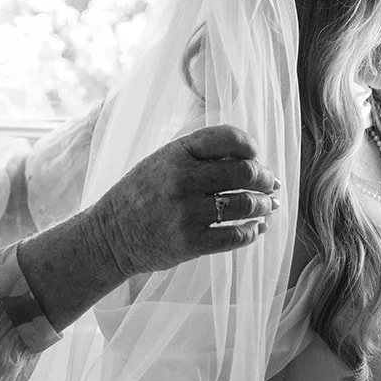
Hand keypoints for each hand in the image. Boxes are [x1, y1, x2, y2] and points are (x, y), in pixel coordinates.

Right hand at [90, 124, 280, 276]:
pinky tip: (255, 229)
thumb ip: (200, 156)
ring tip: (268, 207)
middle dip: (265, 178)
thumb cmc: (142, 195)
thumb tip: (253, 161)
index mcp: (177, 153)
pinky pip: (235, 236)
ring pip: (245, 205)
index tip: (255, 156)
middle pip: (244, 172)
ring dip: (264, 206)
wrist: (110, 235)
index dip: (250, 146)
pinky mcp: (190, 243)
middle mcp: (182, 179)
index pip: (228, 138)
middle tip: (271, 185)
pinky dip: (252, 232)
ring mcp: (186, 212)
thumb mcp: (162, 162)